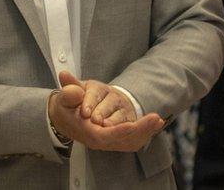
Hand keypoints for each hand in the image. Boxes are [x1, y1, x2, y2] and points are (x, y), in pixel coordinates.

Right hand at [48, 71, 164, 151]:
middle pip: (122, 139)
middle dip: (140, 130)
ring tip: (159, 120)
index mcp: (86, 131)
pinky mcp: (116, 139)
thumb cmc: (66, 107)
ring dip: (146, 131)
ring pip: (130, 141)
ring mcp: (109, 141)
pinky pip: (133, 139)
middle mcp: (99, 139)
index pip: (103, 136)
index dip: (118, 131)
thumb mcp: (63, 98)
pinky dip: (146, 133)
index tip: (131, 125)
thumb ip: (68, 91)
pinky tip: (158, 123)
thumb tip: (69, 83)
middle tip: (156, 118)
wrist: (66, 118)